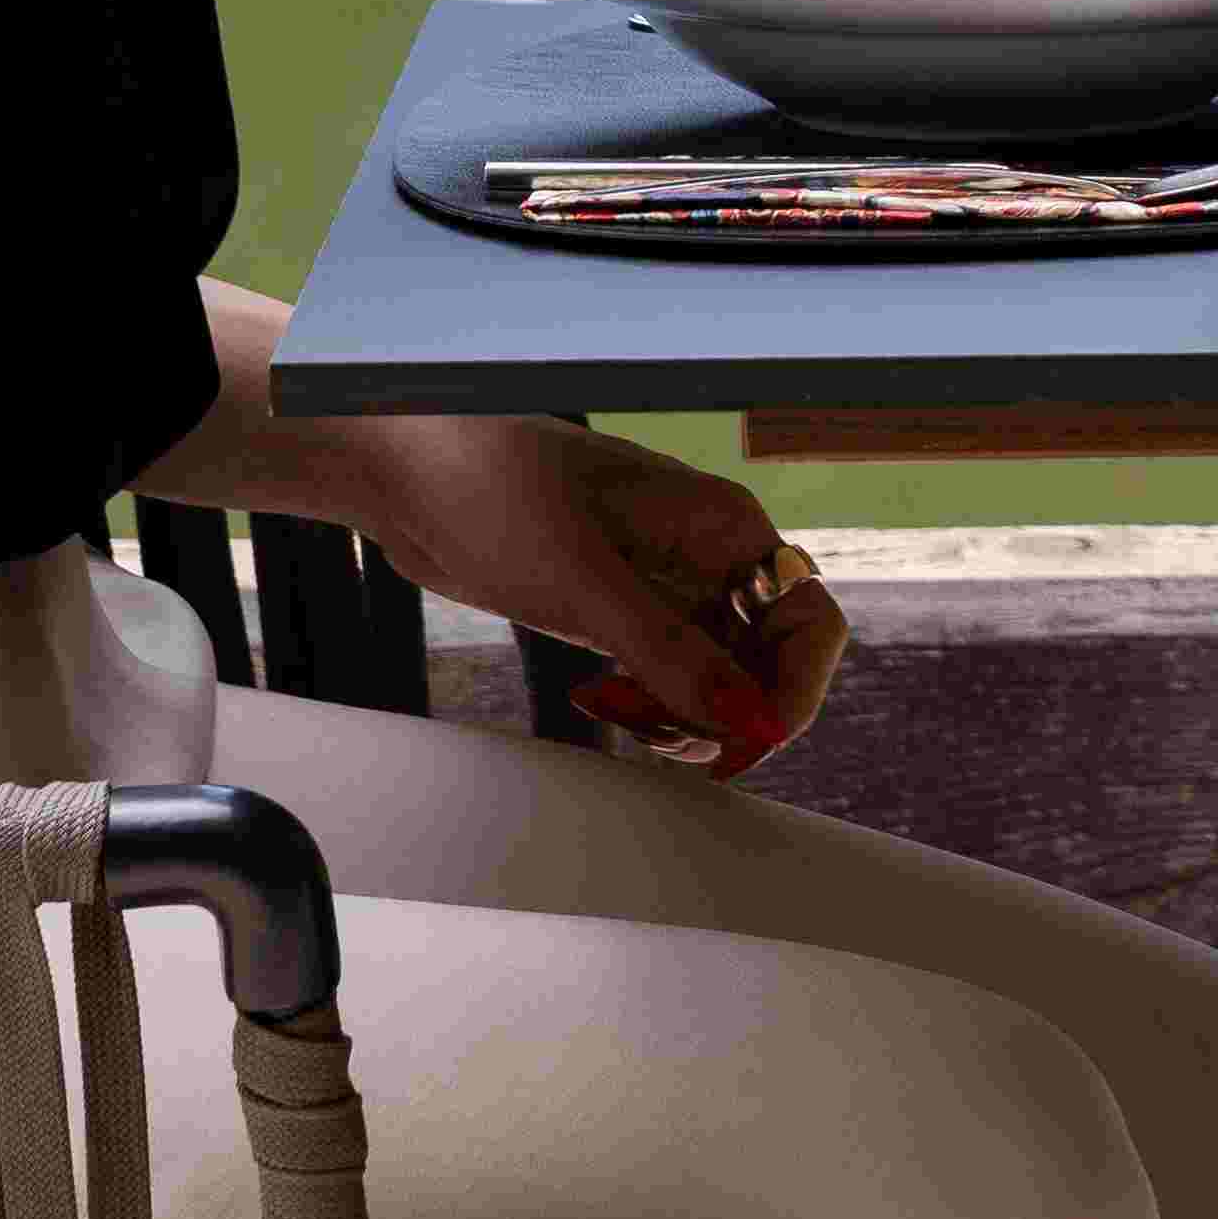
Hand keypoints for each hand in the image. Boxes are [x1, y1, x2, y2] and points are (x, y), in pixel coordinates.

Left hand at [308, 411, 849, 774]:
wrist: (406, 471)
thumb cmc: (494, 490)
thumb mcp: (585, 585)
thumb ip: (673, 658)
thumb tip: (753, 725)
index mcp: (725, 526)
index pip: (810, 623)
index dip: (792, 696)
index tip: (738, 747)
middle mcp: (709, 555)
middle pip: (768, 662)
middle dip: (727, 716)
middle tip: (658, 738)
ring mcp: (664, 583)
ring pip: (716, 679)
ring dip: (682, 719)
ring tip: (615, 713)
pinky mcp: (619, 607)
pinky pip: (665, 675)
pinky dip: (645, 706)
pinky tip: (596, 698)